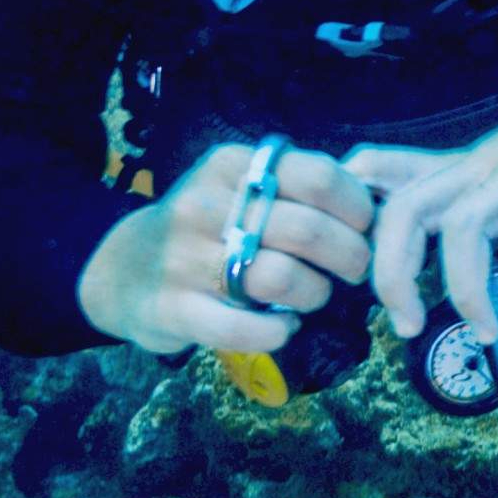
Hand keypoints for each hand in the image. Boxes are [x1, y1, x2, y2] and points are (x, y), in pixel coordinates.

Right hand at [77, 140, 376, 357]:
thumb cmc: (205, 227)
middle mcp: (205, 205)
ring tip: (315, 296)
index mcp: (231, 166)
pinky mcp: (173, 308)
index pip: (318, 177)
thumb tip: (375, 202)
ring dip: (316, 294)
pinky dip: (277, 332)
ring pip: (282, 278)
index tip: (366, 228)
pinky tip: (283, 327)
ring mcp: (185, 258)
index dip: (357, 208)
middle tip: (356, 271)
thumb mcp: (239, 187)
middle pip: (309, 231)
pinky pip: (245, 329)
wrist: (122, 269)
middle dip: (351, 257)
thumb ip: (294, 186)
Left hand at [350, 94, 497, 359]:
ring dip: (468, 289)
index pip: (386, 182)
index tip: (360, 280)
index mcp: (461, 176)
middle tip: (409, 326)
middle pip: (405, 211)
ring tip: (489, 332)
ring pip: (464, 224)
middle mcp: (477, 169)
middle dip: (392, 274)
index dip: (360, 224)